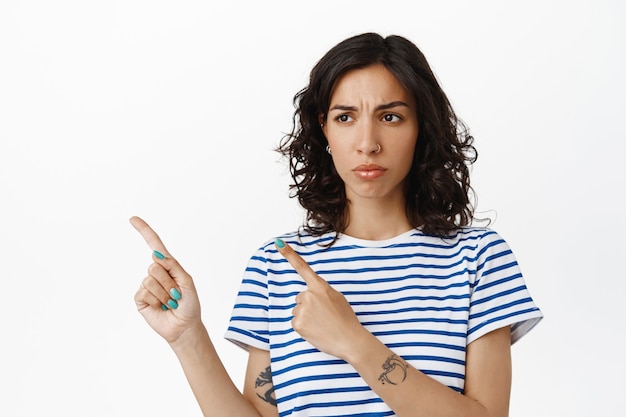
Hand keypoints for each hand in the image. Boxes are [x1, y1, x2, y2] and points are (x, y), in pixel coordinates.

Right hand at [131, 216, 202, 343]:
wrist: (184, 326)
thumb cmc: (189, 303)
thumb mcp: (186, 281)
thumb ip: (173, 266)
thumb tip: (155, 255)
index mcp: (168, 266)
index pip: (154, 245)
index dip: (144, 231)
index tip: (132, 219)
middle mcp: (155, 273)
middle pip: (154, 266)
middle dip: (168, 281)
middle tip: (176, 294)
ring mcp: (146, 286)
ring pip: (150, 280)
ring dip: (164, 293)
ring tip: (170, 302)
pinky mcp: (140, 298)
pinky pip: (144, 292)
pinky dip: (156, 300)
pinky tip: (161, 307)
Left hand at [275, 239, 367, 359]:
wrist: (349, 340)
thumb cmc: (346, 320)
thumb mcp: (337, 298)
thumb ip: (322, 292)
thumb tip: (311, 294)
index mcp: (320, 287)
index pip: (302, 268)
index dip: (289, 254)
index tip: (278, 243)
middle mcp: (308, 295)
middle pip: (301, 297)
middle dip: (309, 305)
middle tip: (324, 316)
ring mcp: (302, 310)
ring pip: (298, 310)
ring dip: (306, 317)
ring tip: (321, 324)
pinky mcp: (297, 323)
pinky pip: (296, 322)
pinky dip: (304, 327)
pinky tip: (315, 330)